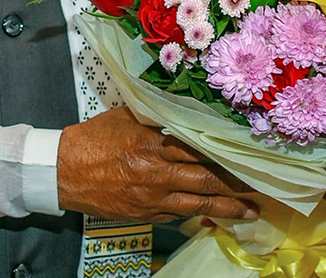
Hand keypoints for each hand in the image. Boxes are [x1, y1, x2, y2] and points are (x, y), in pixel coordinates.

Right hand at [56, 106, 257, 222]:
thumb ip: (159, 115)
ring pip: (198, 203)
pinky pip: (179, 215)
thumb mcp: (128, 115)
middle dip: (237, 183)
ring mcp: (152, 197)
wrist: (62, 170)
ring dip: (227, 207)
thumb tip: (187, 109)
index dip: (228, 153)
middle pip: (206, 178)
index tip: (249, 152)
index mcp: (154, 143)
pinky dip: (200, 214)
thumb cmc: (94, 138)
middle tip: (262, 183)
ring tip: (251, 209)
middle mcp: (157, 173)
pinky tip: (217, 216)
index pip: (201, 148)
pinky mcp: (145, 214)